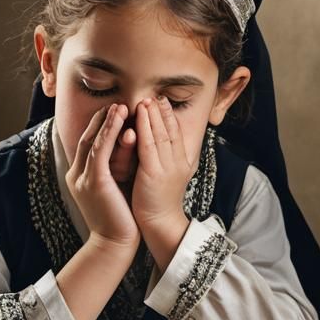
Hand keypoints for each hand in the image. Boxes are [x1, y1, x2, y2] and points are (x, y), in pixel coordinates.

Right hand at [65, 105, 140, 253]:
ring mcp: (83, 178)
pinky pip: (101, 151)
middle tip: (117, 102)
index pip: (89, 143)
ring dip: (107, 122)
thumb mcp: (116, 188)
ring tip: (120, 105)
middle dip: (102, 119)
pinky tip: (121, 121)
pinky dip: (110, 133)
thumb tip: (129, 153)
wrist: (115, 244)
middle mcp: (78, 174)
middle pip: (88, 138)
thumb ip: (116, 170)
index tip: (116, 111)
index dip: (101, 126)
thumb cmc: (121, 218)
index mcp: (81, 176)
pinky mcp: (94, 182)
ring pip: (94, 141)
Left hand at [131, 97, 196, 267]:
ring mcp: (166, 167)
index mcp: (182, 162)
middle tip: (155, 95)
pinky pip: (148, 147)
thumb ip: (166, 160)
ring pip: (160, 135)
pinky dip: (144, 130)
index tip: (163, 102)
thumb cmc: (159, 202)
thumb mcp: (168, 177)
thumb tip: (162, 145)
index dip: (170, 117)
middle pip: (170, 130)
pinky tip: (138, 119)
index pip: (177, 133)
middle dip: (162, 111)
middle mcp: (177, 162)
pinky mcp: (153, 174)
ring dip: (153, 116)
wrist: (160, 224)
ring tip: (147, 100)